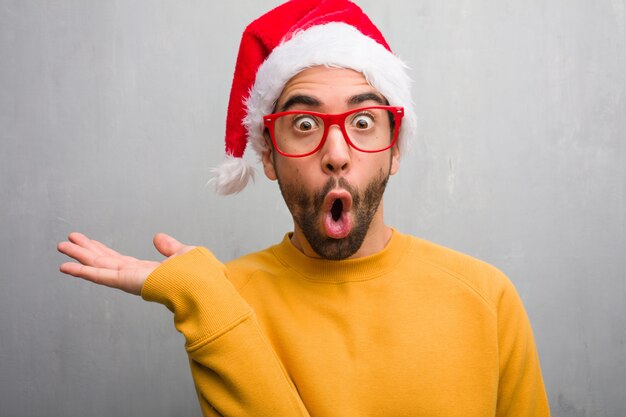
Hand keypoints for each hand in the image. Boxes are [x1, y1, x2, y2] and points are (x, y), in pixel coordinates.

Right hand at [57, 232, 193, 294]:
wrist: (200, 284)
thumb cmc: (197, 274)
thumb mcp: (181, 253)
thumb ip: (169, 246)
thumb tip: (157, 237)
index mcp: (146, 270)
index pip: (117, 260)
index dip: (101, 250)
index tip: (87, 242)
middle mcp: (133, 276)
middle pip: (103, 261)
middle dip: (85, 251)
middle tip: (67, 241)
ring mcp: (128, 280)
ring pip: (97, 265)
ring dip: (78, 256)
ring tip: (61, 246)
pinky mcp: (125, 282)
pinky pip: (99, 275)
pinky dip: (82, 271)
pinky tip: (66, 266)